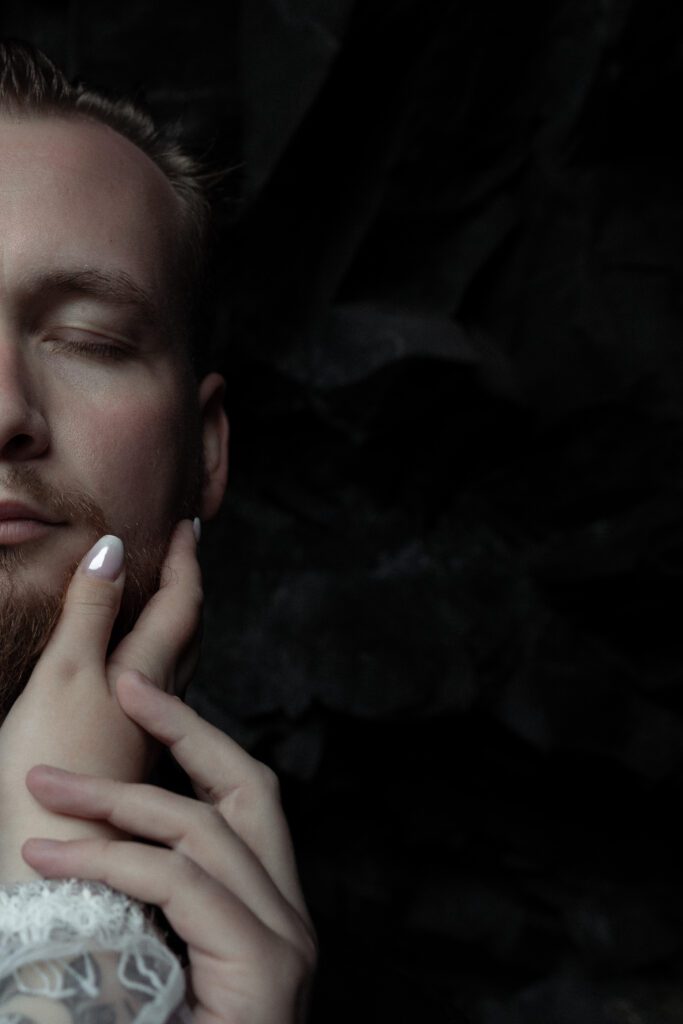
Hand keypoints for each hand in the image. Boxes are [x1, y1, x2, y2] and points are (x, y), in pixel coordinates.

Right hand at [0, 519, 201, 879]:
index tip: (191, 523)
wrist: (55, 868)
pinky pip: (155, 695)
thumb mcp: (66, 674)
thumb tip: (115, 546)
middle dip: (189, 589)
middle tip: (188, 551)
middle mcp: (158, 703)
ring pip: (175, 667)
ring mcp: (145, 735)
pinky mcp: (128, 761)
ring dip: (176, 625)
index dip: (187, 560)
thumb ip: (91, 612)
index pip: (182, 604)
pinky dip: (154, 663)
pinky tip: (138, 678)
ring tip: (169, 600)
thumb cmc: (55, 764)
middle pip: (187, 634)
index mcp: (147, 673)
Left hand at [22, 671, 317, 1023]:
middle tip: (121, 683)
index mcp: (265, 909)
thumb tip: (81, 840)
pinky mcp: (267, 970)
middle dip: (185, 729)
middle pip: (248, 788)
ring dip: (116, 801)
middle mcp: (289, 915)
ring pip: (202, 831)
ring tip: (42, 791)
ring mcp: (285, 942)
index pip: (242, 799)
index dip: (196, 735)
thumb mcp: (158, 965)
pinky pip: (183, 886)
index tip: (142, 689)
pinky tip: (53, 855)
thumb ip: (142, 907)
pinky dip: (114, 860)